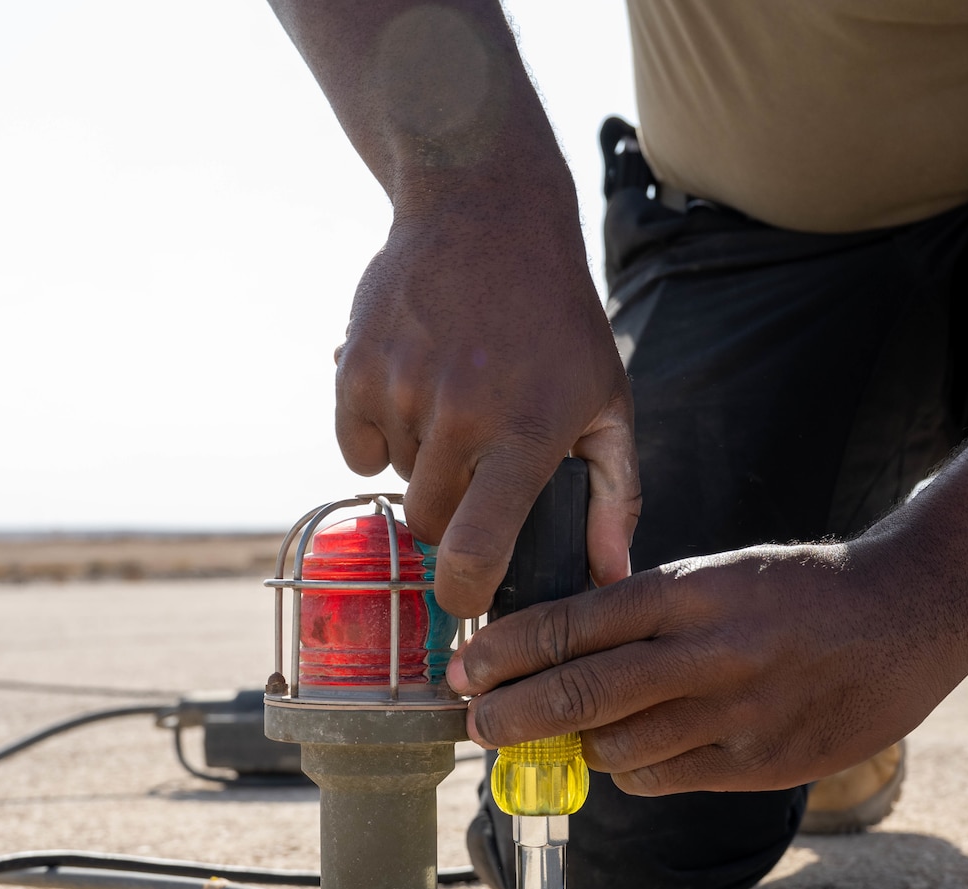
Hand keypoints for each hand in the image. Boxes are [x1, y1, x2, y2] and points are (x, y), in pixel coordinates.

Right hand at [334, 196, 638, 616]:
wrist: (486, 212)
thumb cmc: (557, 320)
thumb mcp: (606, 400)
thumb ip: (613, 495)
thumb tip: (612, 577)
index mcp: (526, 432)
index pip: (475, 549)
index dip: (464, 591)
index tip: (467, 597)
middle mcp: (460, 413)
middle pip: (430, 523)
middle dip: (451, 516)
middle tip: (477, 470)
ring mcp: (402, 387)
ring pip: (396, 480)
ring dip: (421, 463)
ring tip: (455, 405)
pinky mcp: (355, 366)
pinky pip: (355, 446)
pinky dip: (377, 435)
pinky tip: (413, 390)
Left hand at [445, 542, 964, 794]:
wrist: (911, 616)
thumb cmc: (801, 591)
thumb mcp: (720, 576)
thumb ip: (647, 611)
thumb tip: (559, 648)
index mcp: (691, 593)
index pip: (574, 623)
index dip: (508, 651)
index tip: (467, 667)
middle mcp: (708, 654)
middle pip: (581, 695)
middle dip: (512, 715)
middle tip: (476, 724)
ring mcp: (736, 715)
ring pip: (617, 749)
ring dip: (573, 748)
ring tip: (552, 738)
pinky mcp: (761, 765)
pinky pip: (665, 779)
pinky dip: (633, 769)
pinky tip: (630, 752)